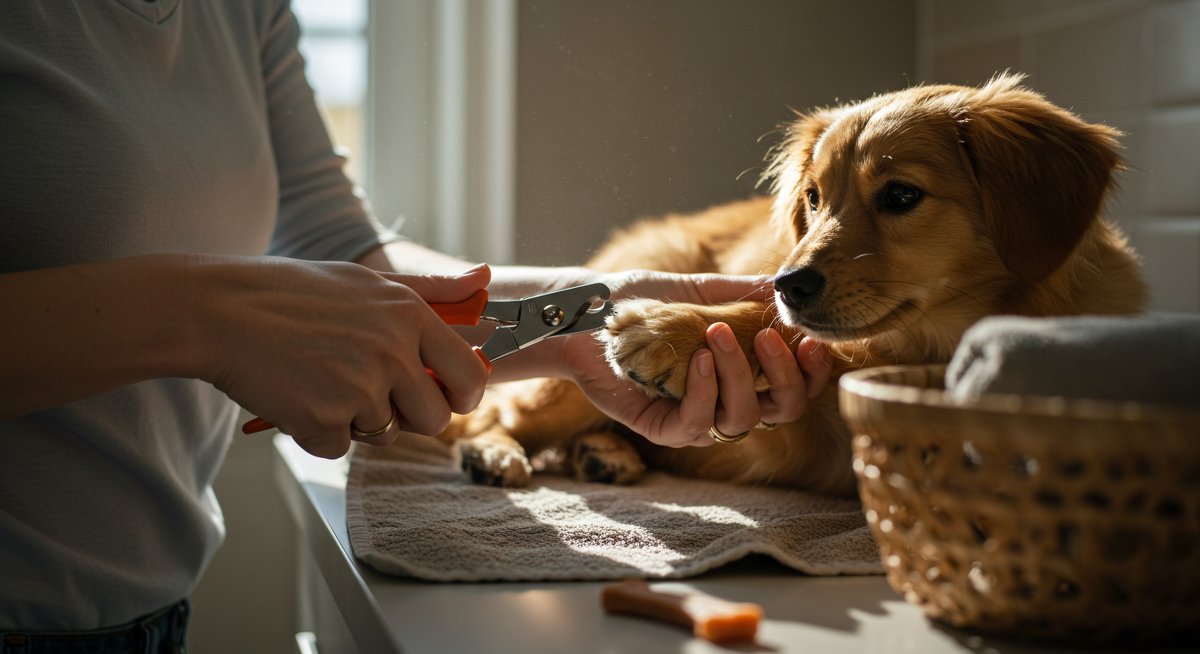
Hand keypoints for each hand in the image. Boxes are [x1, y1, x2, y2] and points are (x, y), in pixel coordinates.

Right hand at [196, 258, 490, 457]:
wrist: (218, 311)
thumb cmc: (292, 293)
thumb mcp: (367, 280)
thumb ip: (432, 288)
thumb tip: (485, 278)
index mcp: (409, 315)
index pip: (470, 374)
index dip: (463, 394)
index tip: (447, 396)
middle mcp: (392, 352)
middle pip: (436, 418)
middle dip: (411, 416)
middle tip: (372, 393)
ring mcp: (359, 389)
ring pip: (387, 434)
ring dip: (359, 420)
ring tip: (322, 380)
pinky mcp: (324, 421)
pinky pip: (340, 447)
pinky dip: (318, 431)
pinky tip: (296, 395)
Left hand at [557, 270, 830, 446]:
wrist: (591, 313)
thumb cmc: (645, 302)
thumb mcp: (701, 289)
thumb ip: (743, 292)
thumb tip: (787, 287)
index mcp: (746, 372)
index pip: (796, 385)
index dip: (814, 371)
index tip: (812, 341)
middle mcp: (727, 400)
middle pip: (783, 410)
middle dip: (785, 376)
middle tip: (768, 339)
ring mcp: (697, 418)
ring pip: (742, 418)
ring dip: (738, 375)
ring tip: (718, 334)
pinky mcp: (662, 429)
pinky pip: (696, 424)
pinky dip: (703, 391)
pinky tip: (699, 358)